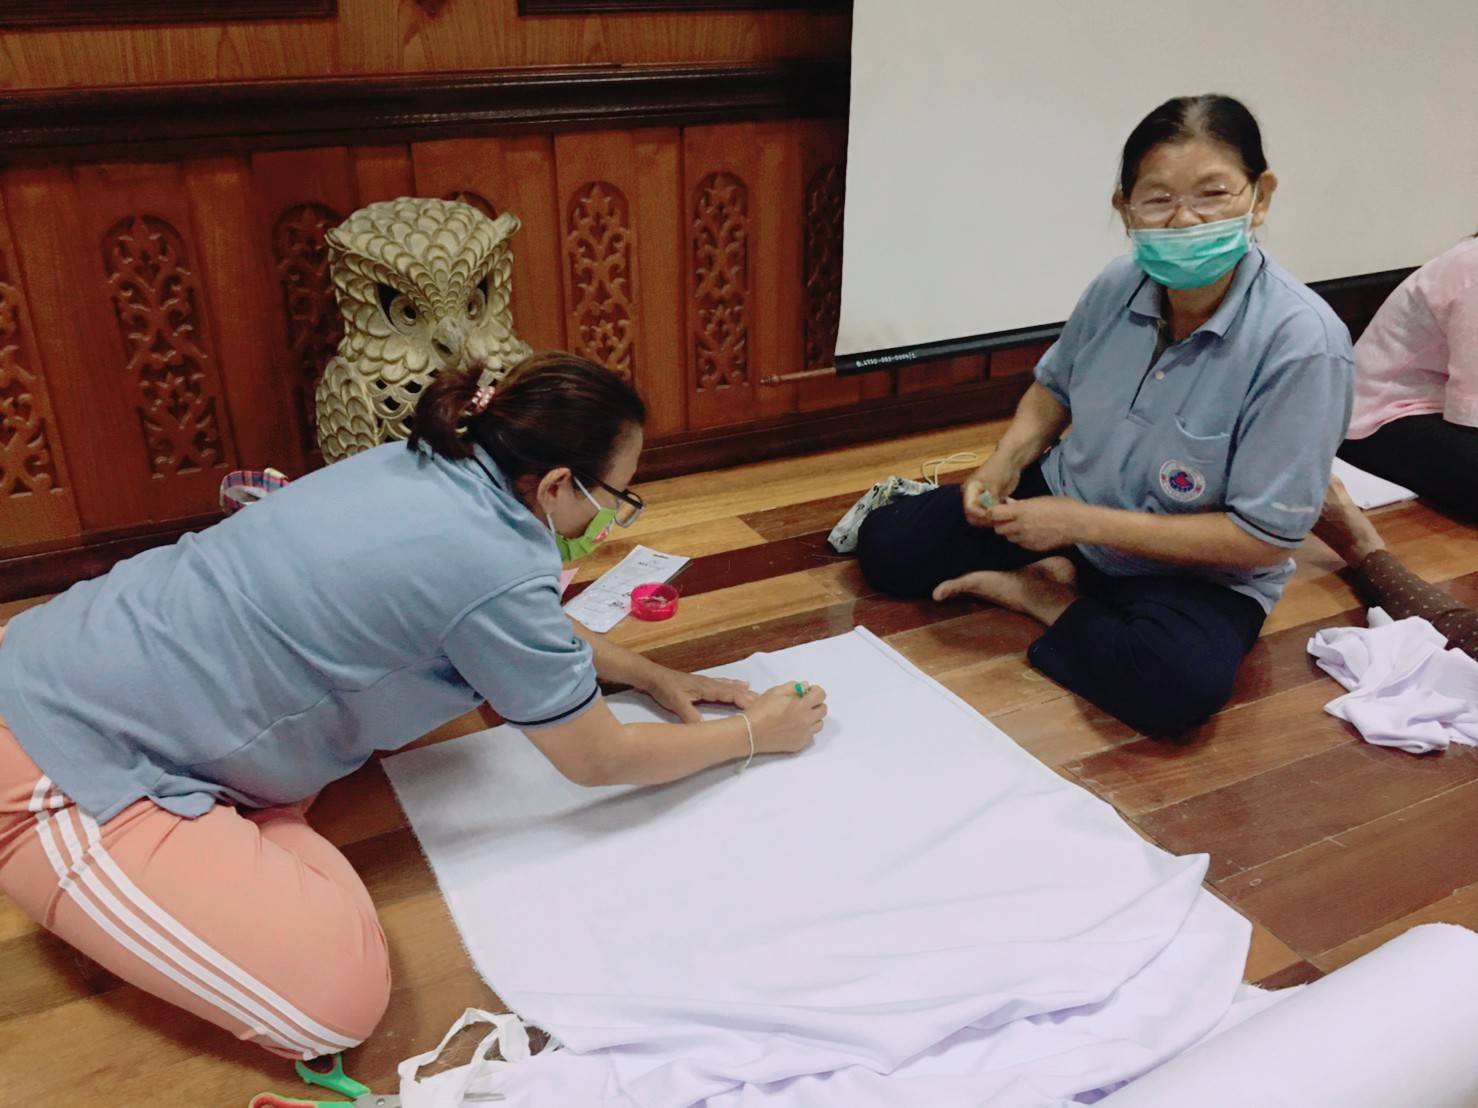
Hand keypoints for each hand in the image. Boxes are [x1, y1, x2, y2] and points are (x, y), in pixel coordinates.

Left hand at [641, 667, 756, 723]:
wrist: (652, 676)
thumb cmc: (665, 689)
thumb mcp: (677, 704)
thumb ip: (690, 716)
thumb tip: (705, 729)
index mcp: (707, 688)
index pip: (732, 695)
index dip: (746, 702)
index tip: (760, 710)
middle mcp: (710, 683)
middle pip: (735, 690)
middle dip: (750, 697)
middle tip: (767, 704)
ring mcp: (707, 682)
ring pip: (730, 686)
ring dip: (744, 691)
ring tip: (757, 694)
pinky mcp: (702, 684)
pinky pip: (724, 684)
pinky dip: (734, 685)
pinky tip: (738, 684)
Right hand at [746, 682, 827, 753]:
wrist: (751, 732)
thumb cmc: (761, 711)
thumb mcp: (775, 692)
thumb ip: (793, 687)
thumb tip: (805, 686)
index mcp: (802, 705)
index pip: (821, 695)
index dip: (816, 691)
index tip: (809, 692)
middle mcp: (807, 720)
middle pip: (823, 710)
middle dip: (815, 704)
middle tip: (804, 703)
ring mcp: (804, 734)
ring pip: (819, 724)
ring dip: (813, 717)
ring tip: (799, 715)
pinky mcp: (799, 744)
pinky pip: (810, 735)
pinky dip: (806, 729)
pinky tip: (793, 727)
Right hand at [962, 457, 1020, 527]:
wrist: (1010, 461)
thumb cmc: (999, 468)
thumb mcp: (993, 482)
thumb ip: (990, 498)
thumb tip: (989, 513)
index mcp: (968, 490)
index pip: (969, 508)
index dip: (980, 514)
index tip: (993, 514)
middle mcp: (972, 498)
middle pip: (973, 516)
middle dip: (985, 519)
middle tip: (1000, 517)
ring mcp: (980, 501)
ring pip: (982, 518)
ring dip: (992, 520)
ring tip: (1004, 515)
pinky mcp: (990, 503)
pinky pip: (990, 515)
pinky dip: (997, 517)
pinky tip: (1006, 513)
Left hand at [989, 496, 1091, 551]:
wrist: (1078, 524)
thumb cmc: (1062, 507)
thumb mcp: (1040, 500)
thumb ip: (1022, 503)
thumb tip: (1008, 503)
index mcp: (1021, 512)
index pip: (994, 514)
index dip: (993, 513)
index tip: (996, 510)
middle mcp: (1020, 526)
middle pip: (998, 529)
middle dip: (1000, 524)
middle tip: (1008, 519)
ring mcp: (1026, 539)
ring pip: (1008, 538)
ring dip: (1011, 532)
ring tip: (1022, 526)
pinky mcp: (1033, 548)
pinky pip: (1021, 544)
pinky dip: (1022, 539)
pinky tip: (1032, 533)